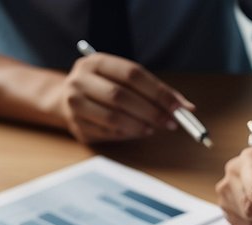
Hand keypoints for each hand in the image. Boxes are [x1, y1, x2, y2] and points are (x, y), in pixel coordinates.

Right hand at [59, 52, 188, 142]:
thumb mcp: (123, 79)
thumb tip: (186, 107)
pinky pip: (107, 133)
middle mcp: (80, 80)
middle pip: (121, 96)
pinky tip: (138, 132)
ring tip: (154, 129)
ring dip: (140, 126)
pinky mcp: (76, 125)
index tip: (179, 106)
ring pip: (113, 118)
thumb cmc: (104, 87)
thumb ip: (153, 90)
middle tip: (171, 122)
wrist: (65, 98)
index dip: (158, 91)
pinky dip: (127, 134)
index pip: (132, 74)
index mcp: (96, 62)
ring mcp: (74, 103)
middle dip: (151, 111)